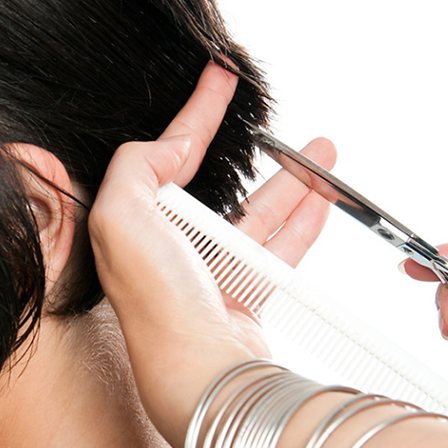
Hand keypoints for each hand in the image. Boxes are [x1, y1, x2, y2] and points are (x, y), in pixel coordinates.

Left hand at [88, 62, 334, 446]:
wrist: (202, 371)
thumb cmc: (158, 301)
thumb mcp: (121, 217)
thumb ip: (134, 167)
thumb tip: (165, 146)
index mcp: (133, 227)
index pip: (166, 155)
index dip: (195, 113)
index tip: (220, 76)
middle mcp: (167, 250)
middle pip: (218, 185)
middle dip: (255, 151)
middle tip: (283, 123)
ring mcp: (208, 275)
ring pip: (258, 213)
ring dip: (294, 182)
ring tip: (326, 153)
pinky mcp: (243, 298)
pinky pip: (279, 249)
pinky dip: (303, 221)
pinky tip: (323, 199)